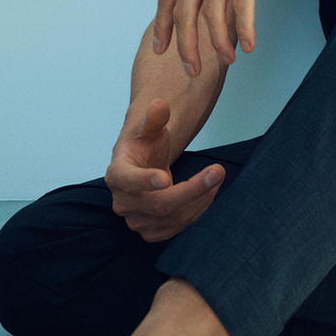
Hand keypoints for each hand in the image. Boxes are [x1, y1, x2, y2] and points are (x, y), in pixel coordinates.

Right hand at [105, 99, 224, 242]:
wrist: (144, 165)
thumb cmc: (145, 143)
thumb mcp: (148, 126)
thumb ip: (154, 117)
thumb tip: (160, 105)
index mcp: (116, 174)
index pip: (127, 180)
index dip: (144, 181)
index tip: (165, 177)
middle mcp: (122, 202)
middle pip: (158, 203)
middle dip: (192, 189)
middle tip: (218, 171)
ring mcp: (136, 220)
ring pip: (172, 218)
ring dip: (199, 200)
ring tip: (216, 177)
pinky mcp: (151, 230)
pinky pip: (176, 228)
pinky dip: (196, 212)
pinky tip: (208, 194)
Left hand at [153, 0, 309, 74]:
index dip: (162, 25)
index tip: (161, 49)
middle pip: (184, 10)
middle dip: (185, 46)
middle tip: (192, 71)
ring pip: (212, 11)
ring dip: (217, 42)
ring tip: (228, 60)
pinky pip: (244, 0)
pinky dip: (245, 27)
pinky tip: (250, 45)